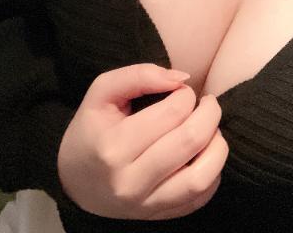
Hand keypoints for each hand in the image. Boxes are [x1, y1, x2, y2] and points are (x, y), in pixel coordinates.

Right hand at [57, 63, 228, 219]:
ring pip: (202, 177)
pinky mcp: (158, 217)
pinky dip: (212, 173)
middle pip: (191, 141)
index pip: (172, 113)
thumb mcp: (102, 92)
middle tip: (206, 104)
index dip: (186, 94)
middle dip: (210, 113)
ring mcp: (145, 205)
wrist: (74, 182)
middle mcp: (129, 182)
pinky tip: (204, 155)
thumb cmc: (92, 130)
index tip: (181, 91)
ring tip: (211, 130)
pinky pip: (200, 198)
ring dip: (217, 145)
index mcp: (113, 147)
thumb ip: (139, 75)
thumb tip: (182, 77)